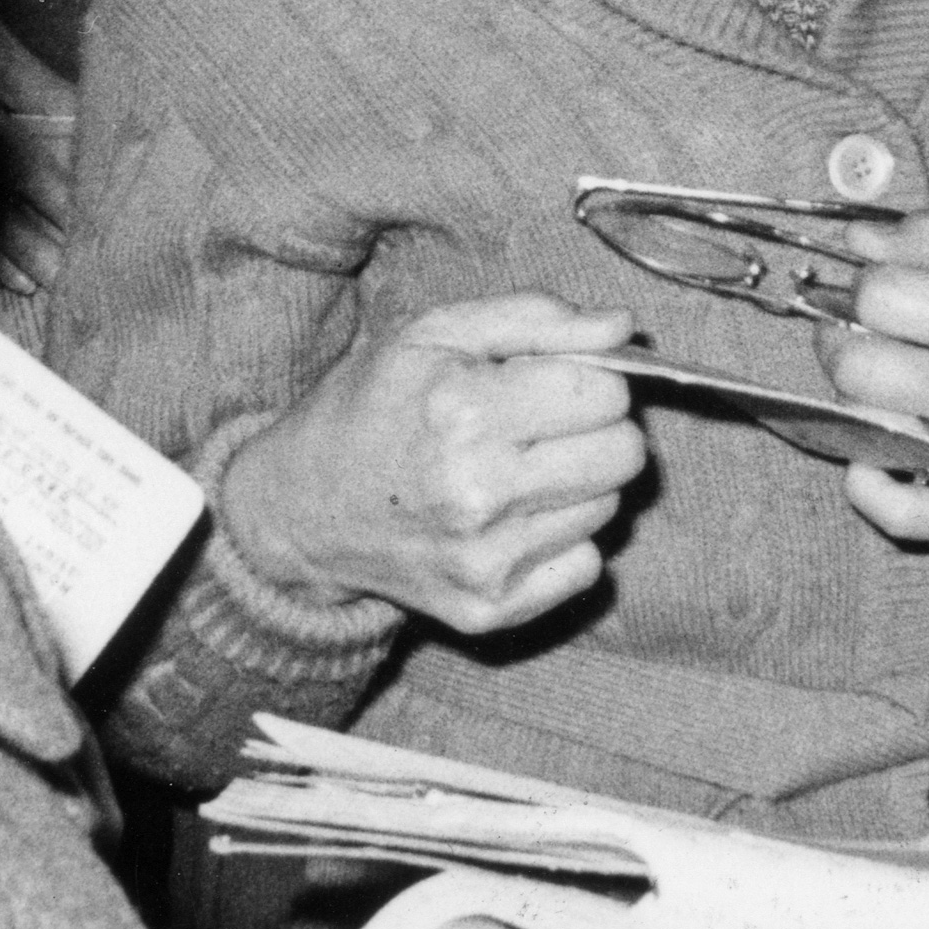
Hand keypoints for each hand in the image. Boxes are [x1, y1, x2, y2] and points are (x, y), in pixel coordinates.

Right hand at [213, 293, 645, 635]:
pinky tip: (510, 521)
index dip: (589, 377)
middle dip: (596, 430)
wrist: (304, 507)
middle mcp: (476, 493)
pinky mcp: (490, 611)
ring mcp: (484, 561)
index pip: (606, 391)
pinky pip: (587, 568)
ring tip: (513, 472)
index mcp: (463, 411)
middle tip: (541, 427)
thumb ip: (535, 317)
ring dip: (575, 485)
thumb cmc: (375, 405)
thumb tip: (624, 327)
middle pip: (623, 455)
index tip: (551, 382)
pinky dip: (561, 541)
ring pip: (608, 509)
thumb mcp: (436, 332)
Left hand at [823, 209, 928, 549]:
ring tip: (895, 392)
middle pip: (856, 367)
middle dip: (844, 347)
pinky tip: (883, 454)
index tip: (877, 296)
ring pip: (863, 430)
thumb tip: (853, 239)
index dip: (861, 289)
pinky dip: (869, 483)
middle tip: (869, 344)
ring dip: (862, 406)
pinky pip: (892, 510)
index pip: (878, 296)